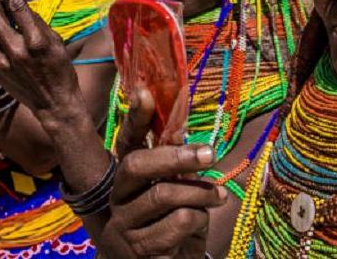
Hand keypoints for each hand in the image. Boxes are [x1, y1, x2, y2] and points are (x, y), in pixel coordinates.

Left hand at [0, 0, 79, 116]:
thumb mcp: (56, 42)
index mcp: (36, 40)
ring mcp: (3, 62)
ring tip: (2, 24)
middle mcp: (17, 50)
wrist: (53, 103)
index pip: (17, 5)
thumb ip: (37, 24)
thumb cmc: (60, 69)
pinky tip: (3, 43)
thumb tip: (20, 5)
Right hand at [102, 89, 226, 257]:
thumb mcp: (176, 191)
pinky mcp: (138, 249)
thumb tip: (187, 132)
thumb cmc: (172, 224)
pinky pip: (177, 223)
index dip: (135, 118)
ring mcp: (123, 224)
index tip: (146, 92)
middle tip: (210, 154)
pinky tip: (199, 227)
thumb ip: (177, 166)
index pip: (127, 142)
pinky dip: (198, 221)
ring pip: (164, 194)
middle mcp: (118, 197)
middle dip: (176, 156)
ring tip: (218, 197)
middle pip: (138, 165)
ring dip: (200, 193)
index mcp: (128, 176)